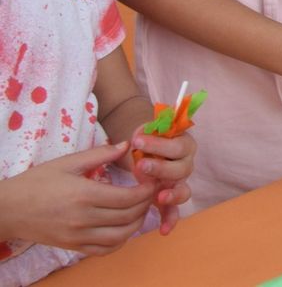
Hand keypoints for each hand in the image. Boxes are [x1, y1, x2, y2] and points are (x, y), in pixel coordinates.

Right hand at [0, 143, 155, 255]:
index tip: (153, 179)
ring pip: (121, 237)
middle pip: (129, 216)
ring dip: (138, 223)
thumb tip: (127, 145)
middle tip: (151, 192)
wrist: (8, 209)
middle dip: (146, 203)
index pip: (129, 197)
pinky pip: (104, 250)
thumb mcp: (68, 162)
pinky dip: (120, 241)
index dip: (147, 189)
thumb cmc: (37, 182)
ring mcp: (78, 236)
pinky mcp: (73, 247)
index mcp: (84, 195)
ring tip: (141, 208)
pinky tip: (124, 227)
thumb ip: (100, 154)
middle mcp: (83, 219)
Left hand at [128, 131, 195, 234]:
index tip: (137, 141)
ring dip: (172, 194)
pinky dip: (170, 220)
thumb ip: (144, 133)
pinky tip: (163, 230)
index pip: (177, 146)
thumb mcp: (146, 131)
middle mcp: (186, 165)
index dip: (158, 145)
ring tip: (160, 197)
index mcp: (184, 145)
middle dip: (161, 168)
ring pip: (183, 191)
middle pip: (181, 169)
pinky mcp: (170, 199)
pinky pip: (174, 211)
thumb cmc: (147, 139)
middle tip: (140, 166)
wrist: (144, 149)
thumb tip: (135, 138)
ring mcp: (179, 183)